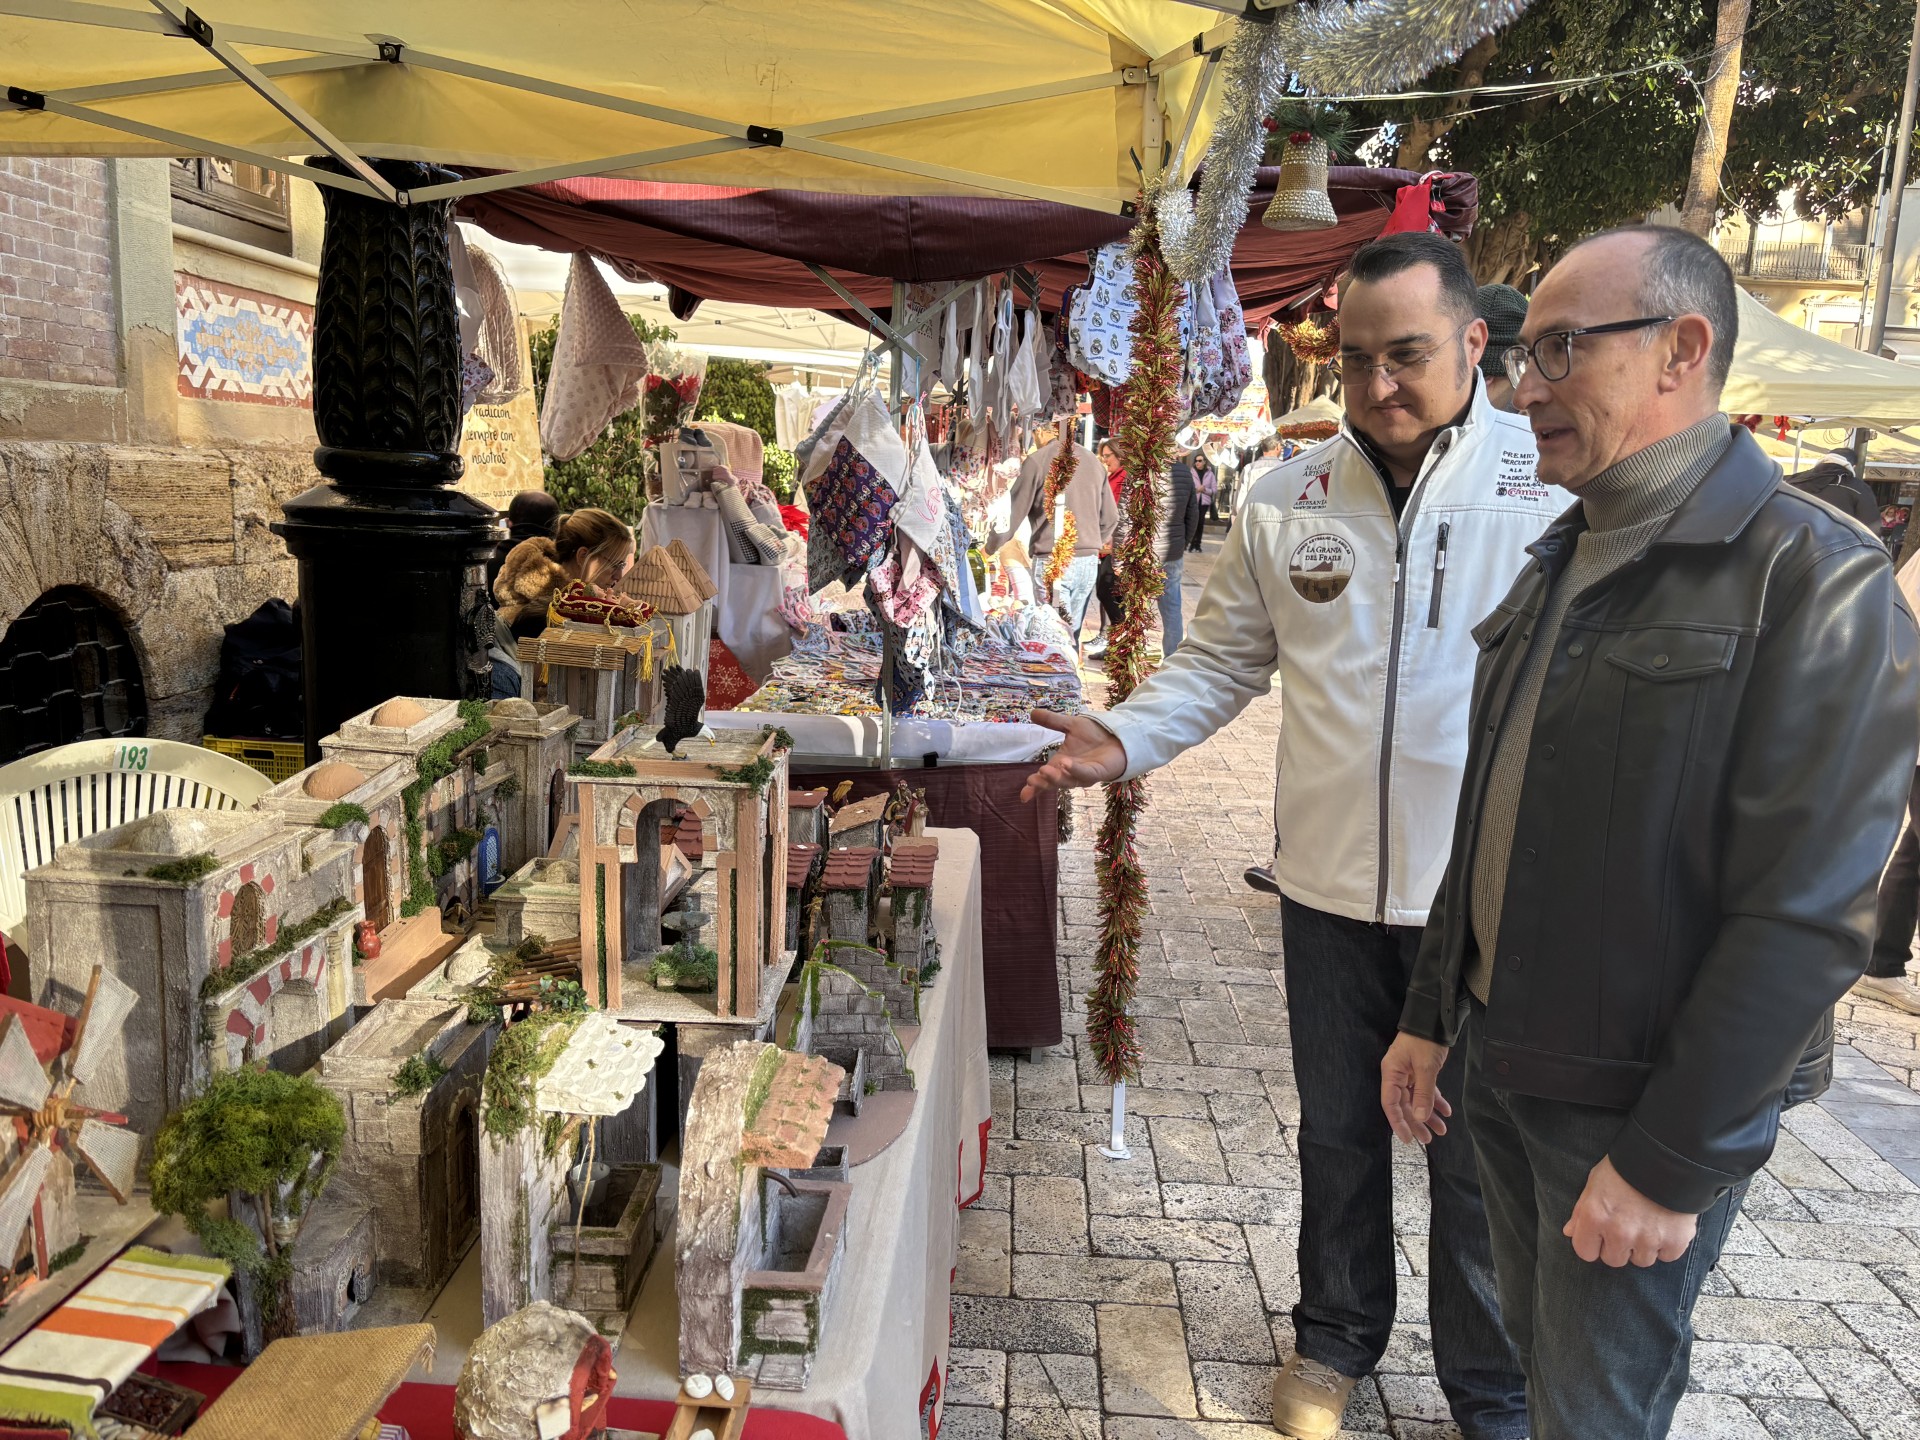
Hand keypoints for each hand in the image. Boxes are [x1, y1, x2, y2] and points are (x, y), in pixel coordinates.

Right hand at [1020, 710, 1127, 801]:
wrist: (1118, 734)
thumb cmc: (1094, 734)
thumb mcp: (1070, 725)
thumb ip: (1052, 721)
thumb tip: (1032, 712)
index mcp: (1061, 764)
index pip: (1045, 779)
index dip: (1034, 788)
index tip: (1023, 795)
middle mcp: (1071, 773)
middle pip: (1055, 782)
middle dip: (1043, 783)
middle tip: (1032, 780)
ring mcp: (1085, 774)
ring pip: (1069, 781)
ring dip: (1057, 777)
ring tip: (1045, 770)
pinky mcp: (1099, 772)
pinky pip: (1086, 773)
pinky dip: (1076, 770)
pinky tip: (1066, 763)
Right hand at [1381, 1033, 1451, 1144]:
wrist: (1433, 1019)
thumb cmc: (1424, 1040)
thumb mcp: (1425, 1068)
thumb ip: (1423, 1093)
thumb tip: (1421, 1117)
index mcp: (1391, 1073)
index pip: (1391, 1103)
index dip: (1398, 1122)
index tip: (1408, 1138)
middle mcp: (1397, 1075)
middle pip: (1404, 1105)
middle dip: (1417, 1122)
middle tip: (1428, 1139)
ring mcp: (1408, 1073)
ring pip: (1417, 1100)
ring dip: (1429, 1114)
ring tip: (1441, 1129)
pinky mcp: (1419, 1071)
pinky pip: (1426, 1090)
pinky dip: (1435, 1100)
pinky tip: (1446, 1111)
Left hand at [1563, 1156, 1696, 1266]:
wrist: (1667, 1157)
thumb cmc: (1626, 1168)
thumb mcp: (1595, 1183)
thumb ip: (1581, 1211)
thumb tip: (1570, 1232)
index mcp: (1595, 1218)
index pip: (1585, 1252)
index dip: (1593, 1244)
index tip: (1601, 1236)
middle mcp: (1619, 1233)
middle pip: (1614, 1260)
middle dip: (1619, 1247)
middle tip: (1627, 1226)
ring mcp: (1648, 1239)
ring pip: (1641, 1261)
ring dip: (1644, 1247)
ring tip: (1647, 1222)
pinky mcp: (1674, 1241)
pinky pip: (1667, 1256)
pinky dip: (1667, 1245)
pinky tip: (1665, 1225)